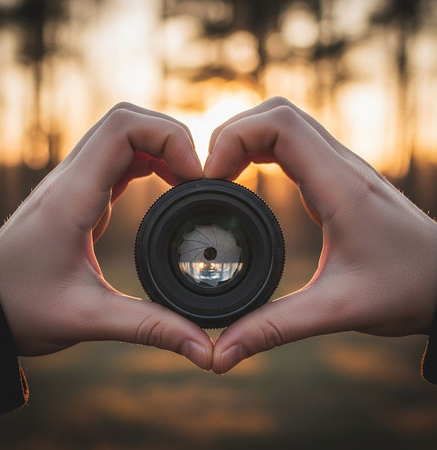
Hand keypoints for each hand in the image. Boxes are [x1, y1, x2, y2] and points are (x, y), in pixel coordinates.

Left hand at [0, 103, 212, 369]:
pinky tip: (167, 185)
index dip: (169, 139)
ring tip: (189, 181)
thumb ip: (152, 328)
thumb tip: (204, 349)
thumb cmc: (22, 309)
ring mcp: (74, 182)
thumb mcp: (90, 319)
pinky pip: (118, 159)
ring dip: (161, 147)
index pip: (122, 130)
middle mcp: (71, 178)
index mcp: (73, 197)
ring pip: (123, 135)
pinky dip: (150, 161)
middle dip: (171, 138)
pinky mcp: (80, 193)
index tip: (195, 177)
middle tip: (197, 177)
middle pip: (126, 121)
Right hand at [205, 97, 436, 373]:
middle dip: (233, 134)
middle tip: (210, 176)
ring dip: (246, 138)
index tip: (211, 178)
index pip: (280, 125)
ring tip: (220, 175)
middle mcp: (340, 166)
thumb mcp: (337, 311)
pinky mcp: (337, 178)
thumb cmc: (406, 289)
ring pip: (285, 123)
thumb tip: (222, 353)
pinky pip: (293, 144)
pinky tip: (246, 178)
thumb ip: (275, 329)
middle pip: (277, 113)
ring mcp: (340, 167)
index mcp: (339, 187)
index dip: (234, 139)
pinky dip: (261, 149)